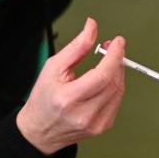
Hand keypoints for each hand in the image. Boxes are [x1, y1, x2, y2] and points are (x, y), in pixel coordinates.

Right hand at [17, 18, 125, 154]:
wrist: (40, 130)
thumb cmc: (44, 98)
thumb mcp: (53, 67)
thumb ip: (76, 47)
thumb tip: (92, 27)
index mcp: (68, 99)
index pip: (101, 75)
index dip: (114, 56)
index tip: (118, 43)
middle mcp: (83, 114)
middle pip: (112, 82)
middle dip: (116, 61)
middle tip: (112, 49)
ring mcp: (95, 123)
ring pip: (118, 91)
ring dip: (117, 72)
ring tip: (109, 62)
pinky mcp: (102, 126)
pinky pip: (117, 101)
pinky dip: (115, 86)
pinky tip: (106, 80)